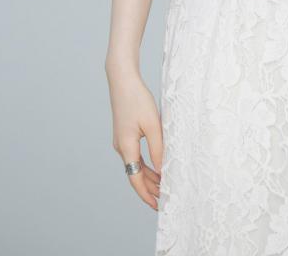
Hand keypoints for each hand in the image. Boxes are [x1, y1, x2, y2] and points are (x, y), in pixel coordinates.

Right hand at [106, 68, 163, 208]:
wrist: (122, 80)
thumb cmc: (138, 99)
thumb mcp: (152, 124)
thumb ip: (158, 149)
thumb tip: (162, 171)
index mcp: (126, 147)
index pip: (136, 179)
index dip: (147, 195)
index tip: (158, 206)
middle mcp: (121, 147)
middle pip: (135, 175)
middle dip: (150, 189)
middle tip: (165, 200)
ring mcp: (121, 141)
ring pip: (135, 166)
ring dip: (149, 177)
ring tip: (163, 187)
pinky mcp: (124, 134)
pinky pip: (135, 156)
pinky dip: (146, 164)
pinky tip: (157, 166)